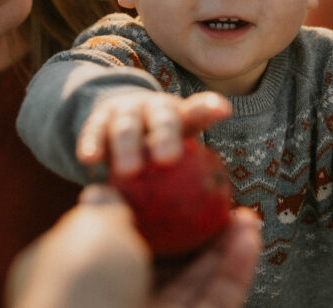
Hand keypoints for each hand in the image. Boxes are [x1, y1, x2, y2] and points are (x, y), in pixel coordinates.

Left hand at [6, 184, 260, 307]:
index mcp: (76, 278)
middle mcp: (113, 302)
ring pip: (194, 283)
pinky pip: (215, 300)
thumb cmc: (82, 288)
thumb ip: (103, 209)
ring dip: (223, 247)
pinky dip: (235, 268)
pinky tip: (250, 233)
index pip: (113, 241)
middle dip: (195, 230)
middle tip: (220, 201)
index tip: (173, 185)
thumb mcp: (87, 230)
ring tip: (244, 213)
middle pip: (163, 262)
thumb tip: (103, 191)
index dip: (147, 213)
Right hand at [77, 91, 231, 176]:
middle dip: (166, 134)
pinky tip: (91, 163)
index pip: (199, 111)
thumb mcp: (185, 165)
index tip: (222, 111)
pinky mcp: (98, 121)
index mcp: (183, 117)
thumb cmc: (164, 159)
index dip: (210, 108)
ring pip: (127, 125)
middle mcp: (155, 110)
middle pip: (163, 118)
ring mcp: (126, 113)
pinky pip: (93, 133)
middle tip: (168, 159)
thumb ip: (204, 186)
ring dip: (128, 144)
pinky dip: (92, 145)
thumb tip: (242, 224)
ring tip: (130, 170)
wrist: (119, 129)